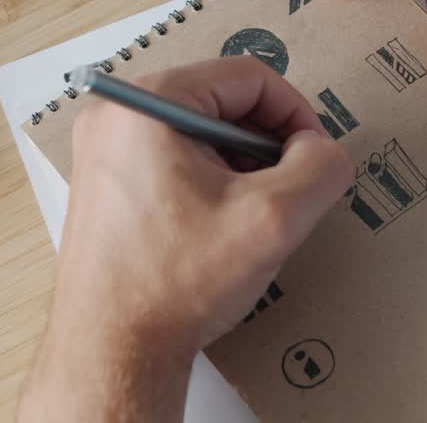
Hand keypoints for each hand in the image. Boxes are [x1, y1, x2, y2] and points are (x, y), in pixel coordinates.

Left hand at [20, 57, 351, 421]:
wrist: (111, 351)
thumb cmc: (174, 284)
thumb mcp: (273, 218)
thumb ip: (320, 167)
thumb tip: (323, 151)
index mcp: (146, 103)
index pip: (247, 77)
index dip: (295, 114)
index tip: (315, 157)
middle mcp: (115, 116)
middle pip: (220, 102)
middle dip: (265, 145)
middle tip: (287, 193)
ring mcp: (103, 150)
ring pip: (198, 134)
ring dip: (238, 168)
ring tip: (251, 218)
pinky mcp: (104, 184)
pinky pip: (171, 160)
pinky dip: (208, 184)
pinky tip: (218, 231)